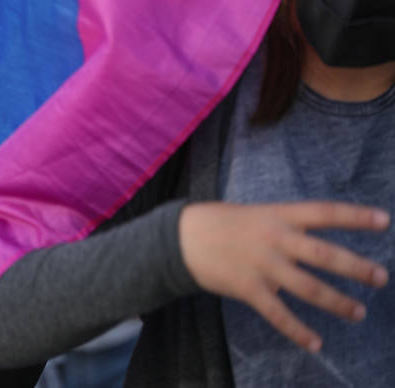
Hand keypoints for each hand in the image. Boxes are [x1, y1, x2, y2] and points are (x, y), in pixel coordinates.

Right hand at [179, 201, 388, 351]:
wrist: (180, 238)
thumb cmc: (223, 223)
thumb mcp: (257, 214)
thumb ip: (287, 228)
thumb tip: (318, 249)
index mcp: (277, 215)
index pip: (323, 212)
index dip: (354, 216)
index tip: (384, 220)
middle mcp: (273, 239)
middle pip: (323, 254)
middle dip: (355, 267)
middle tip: (380, 277)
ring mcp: (261, 265)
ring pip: (308, 287)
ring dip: (337, 302)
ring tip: (359, 313)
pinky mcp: (248, 288)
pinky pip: (278, 314)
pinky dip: (298, 330)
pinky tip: (315, 343)